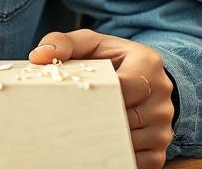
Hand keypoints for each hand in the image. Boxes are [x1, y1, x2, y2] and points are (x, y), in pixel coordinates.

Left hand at [29, 28, 173, 168]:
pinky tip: (100, 146)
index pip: (123, 86)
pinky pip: (138, 163)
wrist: (145, 78)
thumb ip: (63, 43)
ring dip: (106, 140)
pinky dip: (117, 157)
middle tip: (71, 120)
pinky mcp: (160, 150)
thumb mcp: (90, 44)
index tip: (75, 97)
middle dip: (98, 120)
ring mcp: (164, 126)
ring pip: (130, 142)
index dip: (98, 95)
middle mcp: (162, 96)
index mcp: (148, 64)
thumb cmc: (112, 59)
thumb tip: (37, 57)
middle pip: (126, 118)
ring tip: (84, 131)